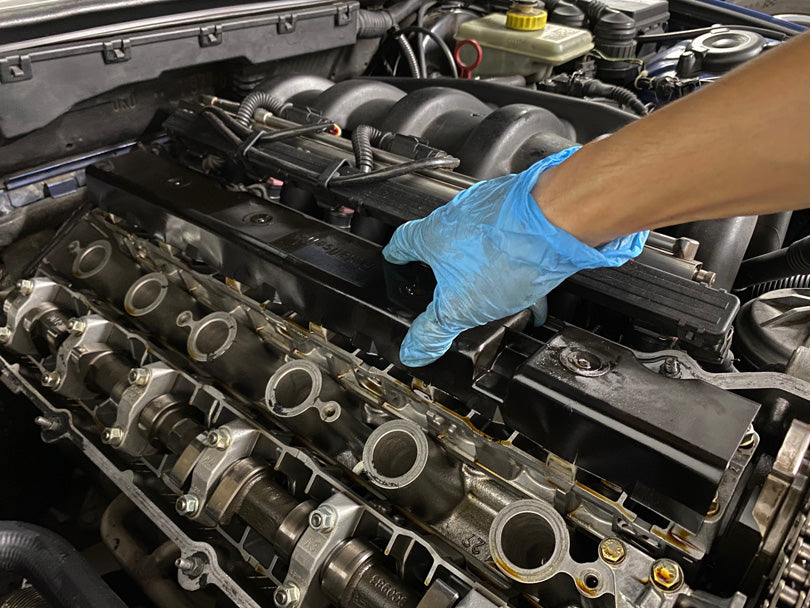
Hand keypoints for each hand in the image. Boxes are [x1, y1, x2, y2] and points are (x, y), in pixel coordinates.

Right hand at [382, 147, 647, 366]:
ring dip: (481, 262)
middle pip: (440, 239)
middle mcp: (457, 215)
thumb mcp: (462, 308)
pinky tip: (528, 279)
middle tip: (445, 285)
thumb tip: (412, 350)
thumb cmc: (509, 254)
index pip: (400, 243)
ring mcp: (489, 208)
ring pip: (477, 238)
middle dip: (443, 263)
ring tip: (495, 290)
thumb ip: (433, 330)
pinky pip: (508, 236)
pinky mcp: (519, 208)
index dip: (394, 256)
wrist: (560, 219)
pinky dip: (512, 256)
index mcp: (433, 236)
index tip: (393, 260)